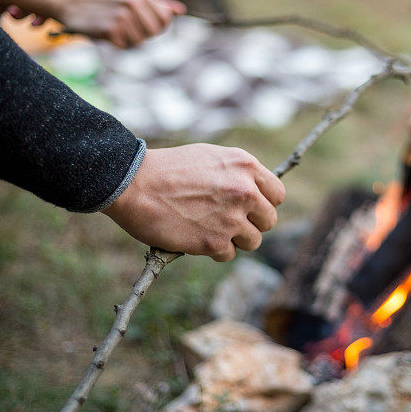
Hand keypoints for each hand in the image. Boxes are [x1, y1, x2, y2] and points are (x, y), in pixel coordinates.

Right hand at [55, 0, 186, 47]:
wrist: (68, 0)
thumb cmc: (103, 0)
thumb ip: (156, 3)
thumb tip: (180, 10)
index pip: (166, 18)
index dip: (158, 27)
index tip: (144, 25)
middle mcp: (133, 0)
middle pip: (155, 32)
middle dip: (143, 35)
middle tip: (127, 28)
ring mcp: (122, 14)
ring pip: (140, 41)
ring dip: (128, 40)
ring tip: (114, 27)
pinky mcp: (110, 28)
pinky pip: (124, 46)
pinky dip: (115, 43)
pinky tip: (105, 31)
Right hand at [102, 144, 285, 260]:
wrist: (133, 183)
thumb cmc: (167, 169)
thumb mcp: (210, 157)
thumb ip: (237, 174)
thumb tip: (254, 192)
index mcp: (245, 166)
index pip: (277, 194)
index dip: (263, 203)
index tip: (249, 208)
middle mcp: (245, 191)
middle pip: (269, 220)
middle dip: (252, 224)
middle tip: (229, 222)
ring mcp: (232, 218)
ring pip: (253, 241)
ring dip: (235, 239)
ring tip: (210, 229)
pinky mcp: (215, 242)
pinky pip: (228, 254)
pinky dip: (214, 251)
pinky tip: (195, 237)